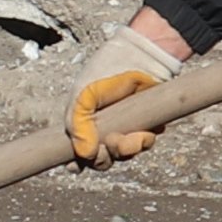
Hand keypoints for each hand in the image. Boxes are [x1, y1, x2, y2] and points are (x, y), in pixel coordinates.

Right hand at [69, 17, 185, 164]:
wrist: (141, 57)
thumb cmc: (107, 71)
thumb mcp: (85, 96)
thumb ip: (78, 125)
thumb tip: (85, 154)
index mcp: (83, 123)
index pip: (77, 153)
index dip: (77, 162)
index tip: (78, 164)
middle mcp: (103, 130)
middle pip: (101, 161)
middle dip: (104, 158)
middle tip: (109, 145)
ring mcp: (124, 130)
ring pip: (122, 156)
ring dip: (125, 150)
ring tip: (132, 136)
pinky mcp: (145, 128)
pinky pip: (142, 146)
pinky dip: (143, 142)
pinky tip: (144, 132)